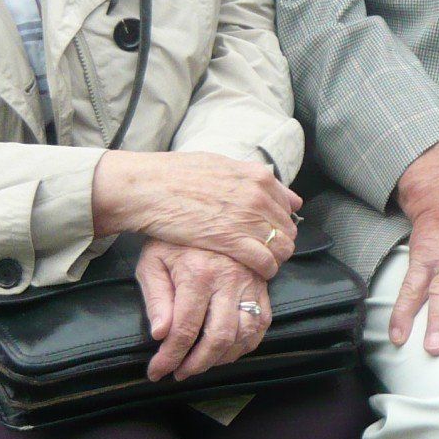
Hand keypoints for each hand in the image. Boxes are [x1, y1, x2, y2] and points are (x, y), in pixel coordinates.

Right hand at [91, 150, 298, 278]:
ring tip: (261, 264)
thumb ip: (251, 178)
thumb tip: (275, 188)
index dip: (279, 223)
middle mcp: (258, 196)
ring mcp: (247, 218)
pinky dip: (265, 270)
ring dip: (275, 258)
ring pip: (281, 247)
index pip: (288, 206)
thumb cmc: (178, 175)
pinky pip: (265, 261)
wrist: (150, 187)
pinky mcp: (232, 240)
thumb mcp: (221, 165)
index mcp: (257, 176)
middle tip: (265, 252)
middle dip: (279, 243)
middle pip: (287, 229)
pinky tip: (255, 273)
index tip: (269, 232)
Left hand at [136, 240, 271, 381]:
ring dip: (223, 357)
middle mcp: (228, 280)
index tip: (157, 372)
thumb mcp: (152, 262)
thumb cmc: (172, 238)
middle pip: (218, 338)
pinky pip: (263, 321)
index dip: (169, 357)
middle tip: (180, 373)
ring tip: (203, 362)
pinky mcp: (262, 283)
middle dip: (197, 364)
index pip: (184, 330)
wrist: (205, 207)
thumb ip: (156, 298)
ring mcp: (250, 281)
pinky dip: (248, 342)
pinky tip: (229, 348)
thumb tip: (160, 334)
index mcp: (197, 274)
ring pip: (245, 333)